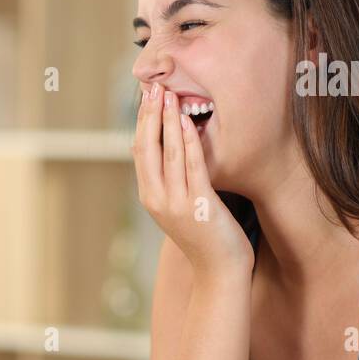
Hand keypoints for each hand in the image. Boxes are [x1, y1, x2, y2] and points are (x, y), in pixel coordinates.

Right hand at [132, 81, 252, 275]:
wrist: (218, 271)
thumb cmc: (204, 236)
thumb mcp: (178, 206)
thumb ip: (167, 180)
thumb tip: (157, 150)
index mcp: (149, 196)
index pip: (139, 151)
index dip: (142, 122)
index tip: (146, 98)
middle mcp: (156, 198)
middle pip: (147, 148)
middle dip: (150, 115)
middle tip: (153, 88)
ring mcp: (175, 202)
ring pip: (167, 153)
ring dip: (168, 121)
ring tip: (170, 96)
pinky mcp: (198, 204)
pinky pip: (191, 166)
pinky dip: (188, 141)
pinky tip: (188, 122)